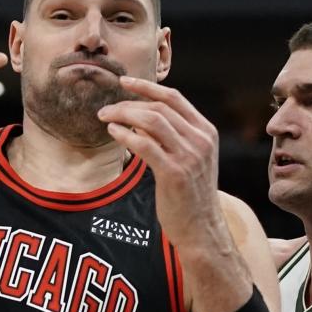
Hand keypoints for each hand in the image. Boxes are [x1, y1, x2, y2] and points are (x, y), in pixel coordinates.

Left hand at [97, 77, 222, 251]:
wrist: (202, 228)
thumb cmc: (191, 195)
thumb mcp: (191, 159)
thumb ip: (174, 137)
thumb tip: (142, 119)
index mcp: (206, 132)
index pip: (174, 98)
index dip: (147, 87)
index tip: (124, 82)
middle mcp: (200, 140)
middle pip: (159, 107)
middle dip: (128, 103)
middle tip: (106, 109)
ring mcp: (189, 156)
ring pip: (151, 121)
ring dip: (123, 115)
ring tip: (105, 119)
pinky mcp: (174, 173)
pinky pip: (144, 145)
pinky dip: (125, 135)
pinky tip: (113, 134)